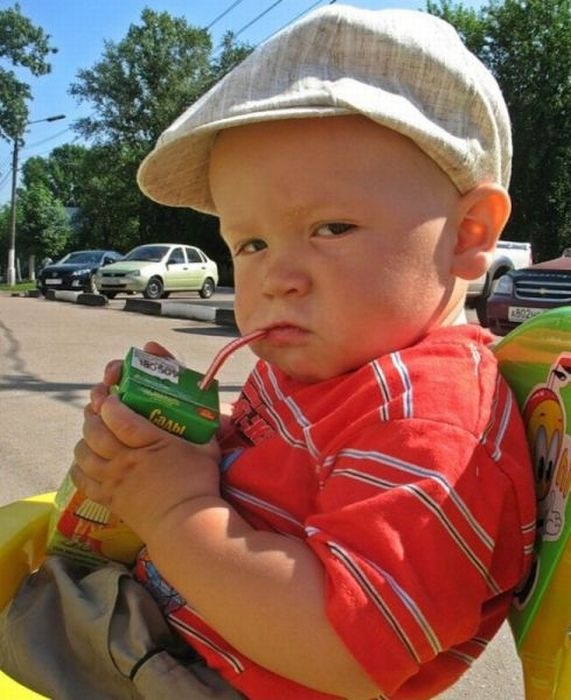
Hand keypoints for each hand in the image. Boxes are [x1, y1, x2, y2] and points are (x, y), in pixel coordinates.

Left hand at [73, 342, 220, 540]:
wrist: (186, 526)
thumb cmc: (199, 486)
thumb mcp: (206, 451)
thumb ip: (204, 431)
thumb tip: (210, 416)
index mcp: (148, 443)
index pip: (117, 416)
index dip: (110, 403)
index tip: (113, 396)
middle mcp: (124, 460)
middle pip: (94, 431)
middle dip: (92, 415)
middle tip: (99, 409)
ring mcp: (113, 480)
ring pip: (83, 453)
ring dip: (84, 439)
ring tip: (93, 434)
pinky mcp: (108, 499)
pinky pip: (81, 480)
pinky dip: (78, 467)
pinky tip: (86, 462)